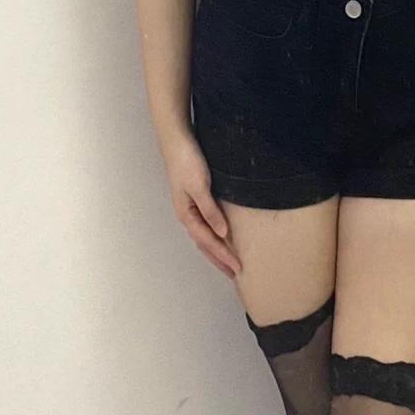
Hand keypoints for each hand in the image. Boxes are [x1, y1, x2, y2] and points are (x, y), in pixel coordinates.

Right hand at [162, 128, 242, 279]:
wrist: (176, 140)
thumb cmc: (187, 162)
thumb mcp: (200, 187)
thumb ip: (210, 211)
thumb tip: (222, 233)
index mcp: (187, 214)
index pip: (208, 241)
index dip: (223, 255)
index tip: (238, 268)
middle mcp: (187, 214)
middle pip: (204, 243)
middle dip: (219, 259)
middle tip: (234, 274)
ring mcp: (190, 207)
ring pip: (204, 236)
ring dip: (216, 250)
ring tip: (228, 262)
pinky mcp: (195, 198)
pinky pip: (205, 224)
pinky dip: (214, 235)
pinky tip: (221, 236)